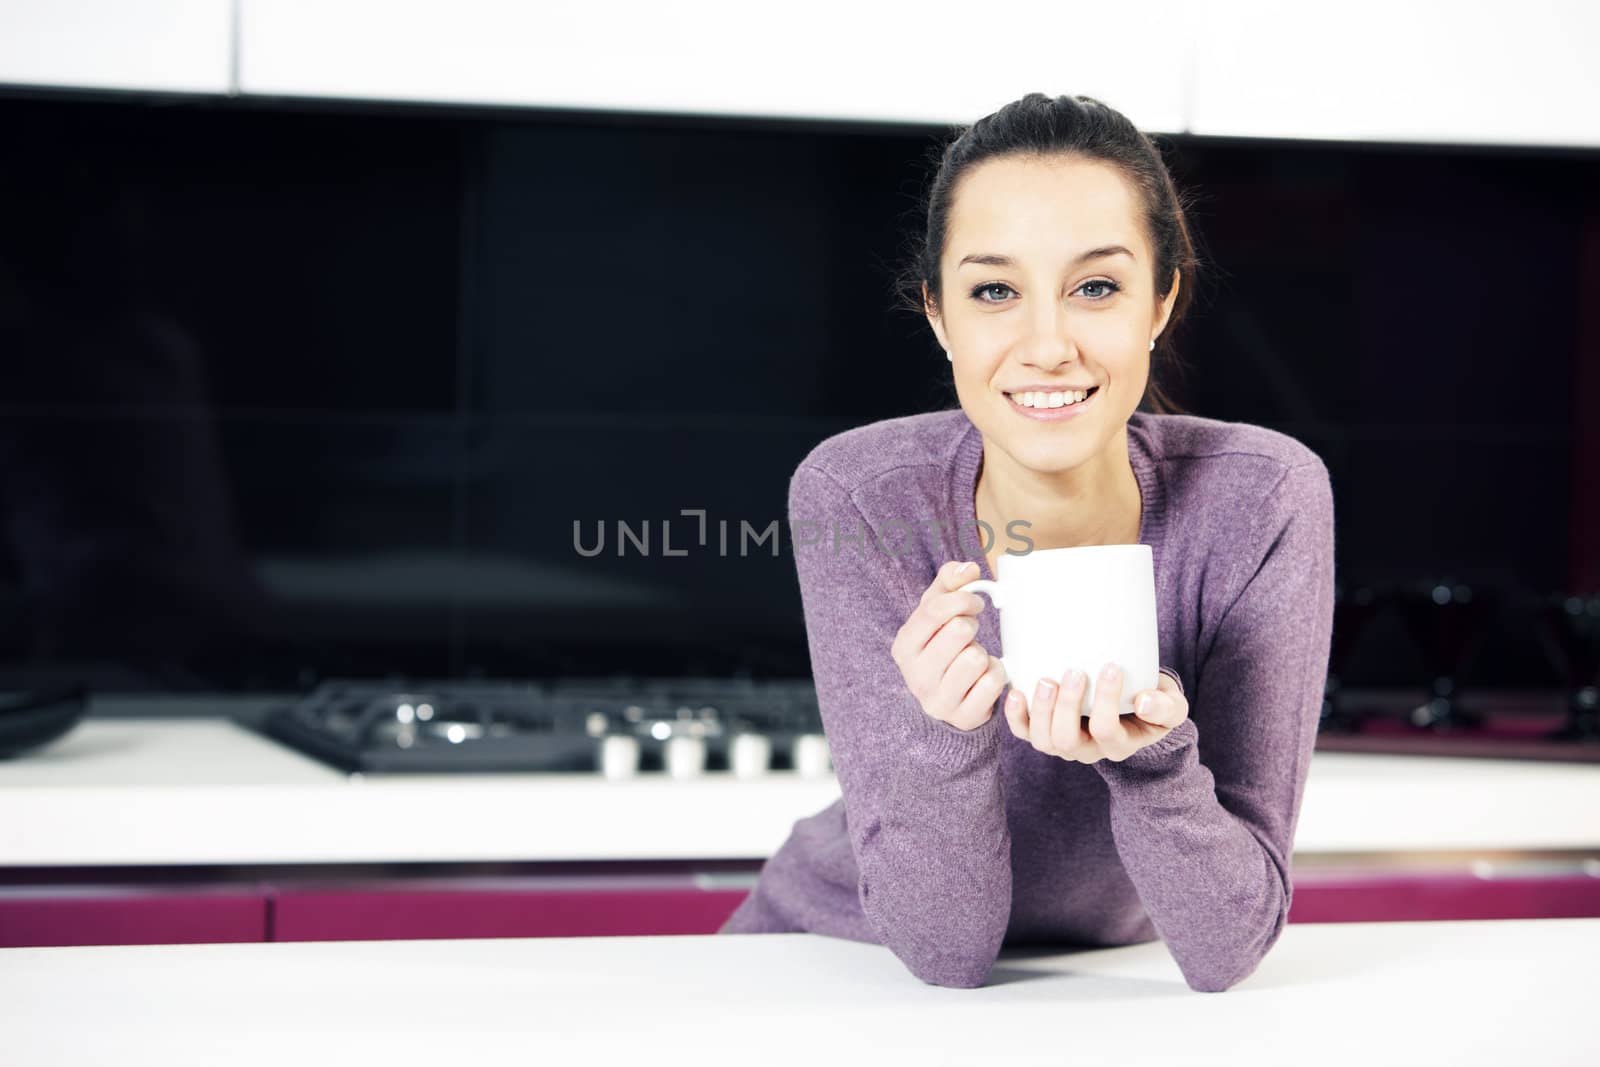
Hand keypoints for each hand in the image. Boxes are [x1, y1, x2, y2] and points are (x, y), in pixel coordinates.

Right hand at [891, 561, 1006, 731]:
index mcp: (904, 647)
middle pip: (959, 631)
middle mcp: (916, 676)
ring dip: (984, 653)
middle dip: (971, 626)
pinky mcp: (964, 717)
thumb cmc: (941, 647)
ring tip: (974, 658)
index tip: (975, 602)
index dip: (962, 599)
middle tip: (971, 633)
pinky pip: (993, 683)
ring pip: (977, 658)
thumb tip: (969, 568)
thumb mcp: (936, 614)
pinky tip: (985, 676)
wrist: (947, 700)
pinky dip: (997, 674)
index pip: (934, 611)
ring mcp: (938, 700)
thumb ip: (949, 583)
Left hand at [1001, 663, 1188, 762]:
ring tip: (1046, 680)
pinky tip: (1016, 692)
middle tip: (1074, 672)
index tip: (1112, 667)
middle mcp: (1087, 749)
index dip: (1107, 701)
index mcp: (1117, 745)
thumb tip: (1144, 701)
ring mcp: (1062, 742)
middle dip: (1066, 706)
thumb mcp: (1171, 707)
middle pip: (1067, 740)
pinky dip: (1015, 716)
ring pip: (1042, 740)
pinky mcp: (1044, 730)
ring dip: (1040, 710)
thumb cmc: (1151, 702)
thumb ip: (1166, 707)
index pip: (1107, 730)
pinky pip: (1023, 732)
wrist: (1133, 706)